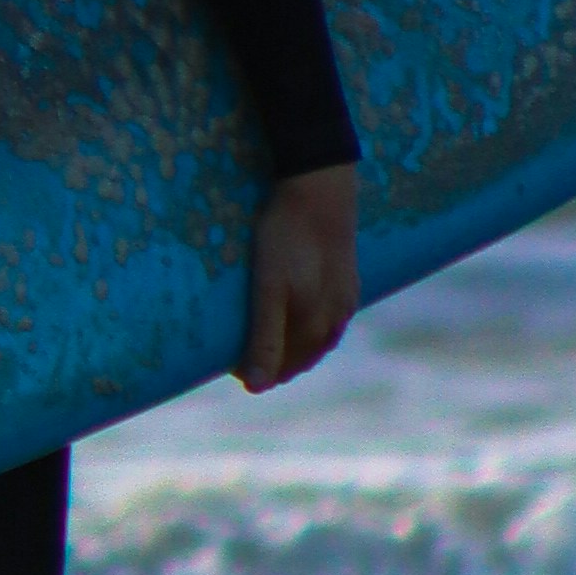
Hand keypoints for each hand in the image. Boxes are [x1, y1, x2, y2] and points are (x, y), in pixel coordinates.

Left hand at [239, 162, 359, 392]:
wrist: (320, 186)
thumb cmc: (287, 238)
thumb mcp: (270, 290)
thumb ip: (265, 339)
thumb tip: (257, 387)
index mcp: (316, 327)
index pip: (284, 368)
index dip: (256, 372)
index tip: (227, 365)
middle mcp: (337, 320)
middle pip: (302, 357)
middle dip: (274, 362)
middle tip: (241, 355)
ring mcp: (346, 298)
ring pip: (318, 338)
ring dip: (293, 345)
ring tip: (266, 341)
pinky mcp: (348, 277)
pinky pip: (329, 316)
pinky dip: (309, 326)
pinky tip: (301, 315)